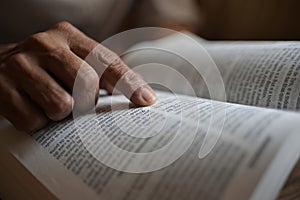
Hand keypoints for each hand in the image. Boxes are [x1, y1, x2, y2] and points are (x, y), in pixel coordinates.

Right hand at [0, 21, 155, 131]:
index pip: (106, 61)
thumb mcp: (73, 60)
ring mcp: (19, 64)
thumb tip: (141, 97)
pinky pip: (33, 120)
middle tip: (74, 100)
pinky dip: (36, 122)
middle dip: (85, 101)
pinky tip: (29, 108)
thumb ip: (102, 72)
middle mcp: (44, 44)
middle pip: (86, 84)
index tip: (146, 101)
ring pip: (61, 105)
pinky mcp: (0, 87)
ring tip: (49, 103)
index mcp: (68, 36)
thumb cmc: (47, 69)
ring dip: (59, 113)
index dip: (129, 83)